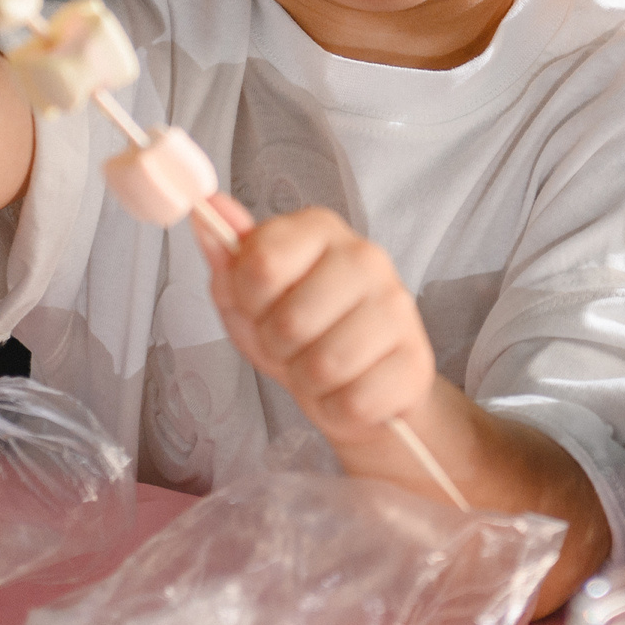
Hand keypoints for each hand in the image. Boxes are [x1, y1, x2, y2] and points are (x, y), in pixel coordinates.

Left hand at [192, 196, 438, 445]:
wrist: (361, 382)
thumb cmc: (300, 334)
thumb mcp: (251, 301)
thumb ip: (229, 261)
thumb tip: (207, 215)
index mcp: (319, 230)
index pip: (260, 263)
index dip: (248, 301)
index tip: (261, 307)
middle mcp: (366, 256)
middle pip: (289, 321)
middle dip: (278, 349)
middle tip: (293, 347)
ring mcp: (398, 307)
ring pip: (324, 365)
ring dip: (308, 383)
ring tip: (319, 371)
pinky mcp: (416, 361)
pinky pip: (354, 401)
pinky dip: (338, 410)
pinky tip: (348, 390)